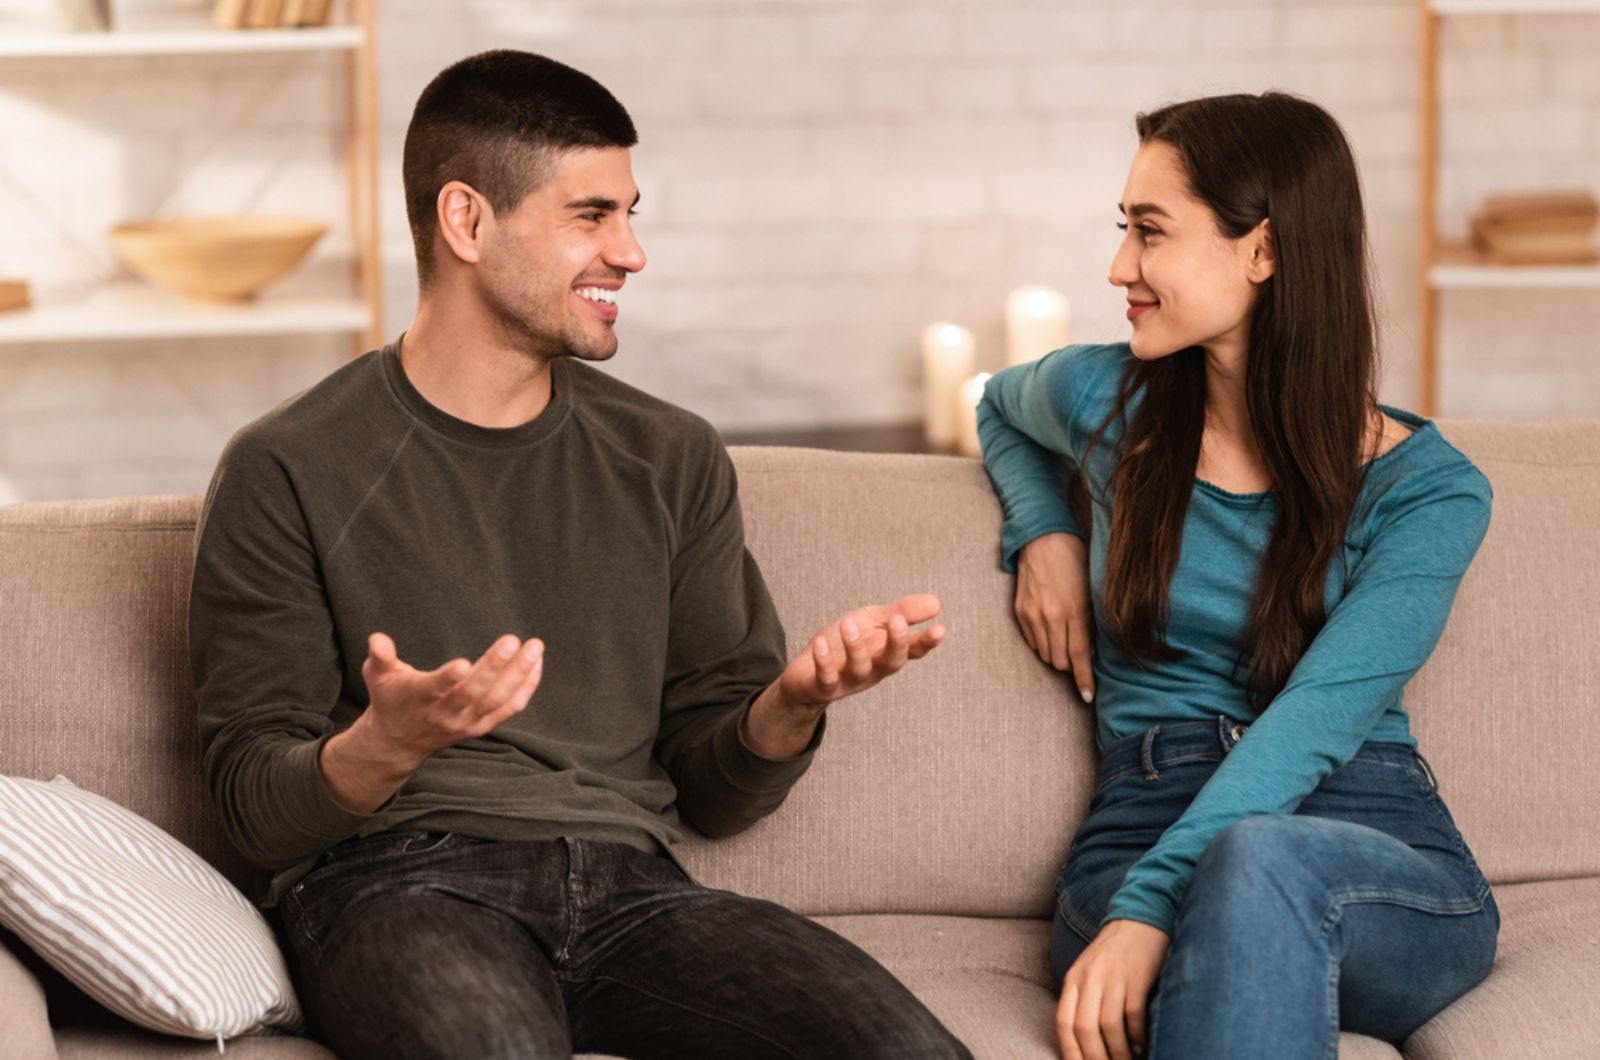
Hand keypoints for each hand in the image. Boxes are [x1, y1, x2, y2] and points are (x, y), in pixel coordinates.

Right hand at [357, 632, 544, 767]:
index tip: (464, 662)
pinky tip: (536, 663)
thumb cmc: (391, 698)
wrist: (400, 741)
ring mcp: (466, 722)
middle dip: (494, 667)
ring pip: (497, 701)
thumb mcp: (377, 676)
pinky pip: (509, 708)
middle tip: (511, 640)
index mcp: (418, 698)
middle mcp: (444, 714)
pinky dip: (526, 687)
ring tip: (535, 647)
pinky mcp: (481, 726)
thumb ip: (379, 657)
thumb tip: (376, 639)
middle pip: (473, 693)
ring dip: (518, 674)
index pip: (434, 689)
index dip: (447, 678)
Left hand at [744, 594, 945, 757]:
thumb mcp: (872, 622)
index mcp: (887, 653)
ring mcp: (849, 680)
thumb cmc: (843, 645)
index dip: (927, 642)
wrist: (805, 676)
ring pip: (859, 669)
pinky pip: (826, 678)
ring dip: (855, 648)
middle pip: (892, 662)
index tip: (940, 629)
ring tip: (849, 624)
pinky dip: (824, 662)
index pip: (912, 648)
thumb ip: (901, 613)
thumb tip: (937, 603)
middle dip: (897, 643)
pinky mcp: (823, 686)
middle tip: (897, 621)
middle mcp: (873, 669)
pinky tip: (821, 643)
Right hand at [1016, 532, 1095, 702]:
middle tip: (1079, 657)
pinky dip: (1044, 643)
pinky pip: (1033, 641)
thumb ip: (1091, 621)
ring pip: (1045, 654)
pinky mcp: (1020, 612)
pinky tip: (1051, 629)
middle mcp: (1051, 616)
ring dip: (1057, 654)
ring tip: (1065, 640)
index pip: (1080, 656)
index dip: (1084, 679)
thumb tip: (1091, 651)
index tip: (1087, 696)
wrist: (1042, 538)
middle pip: (1061, 661)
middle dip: (1072, 665)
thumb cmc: (1074, 560)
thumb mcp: (1091, 589)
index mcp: (1074, 610)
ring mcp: (1032, 615)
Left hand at [1057, 919, 1168, 1059]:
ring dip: (1119, 1052)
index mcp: (1074, 978)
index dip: (1069, 1051)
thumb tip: (1082, 1041)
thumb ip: (1081, 999)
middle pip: (1084, 1028)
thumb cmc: (1114, 953)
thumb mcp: (1088, 971)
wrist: (1141, 918)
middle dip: (1095, 1057)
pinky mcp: (1138, 977)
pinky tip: (1141, 1046)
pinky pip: (1133, 1014)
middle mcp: (1090, 978)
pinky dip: (1137, 1036)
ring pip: (1109, 1025)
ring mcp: (1114, 976)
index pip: (1063, 1022)